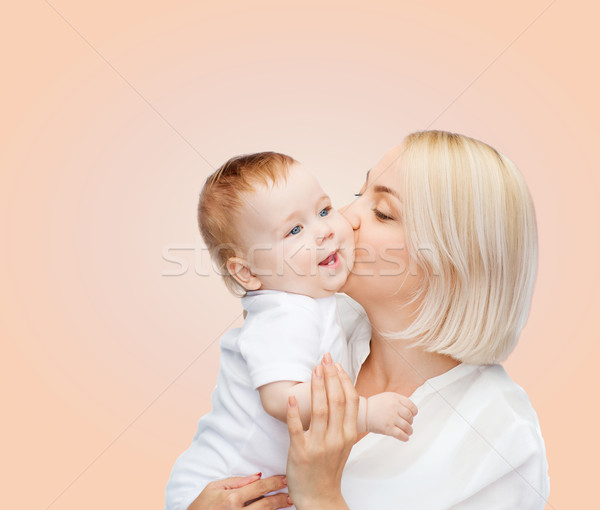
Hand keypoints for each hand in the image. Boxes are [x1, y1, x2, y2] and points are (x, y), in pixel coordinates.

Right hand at [187, 473, 291, 509]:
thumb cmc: (202, 504)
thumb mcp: (214, 487)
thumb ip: (237, 481)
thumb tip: (257, 476)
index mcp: (232, 498)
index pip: (259, 488)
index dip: (274, 483)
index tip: (284, 480)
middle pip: (265, 505)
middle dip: (280, 499)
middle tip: (291, 494)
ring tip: (288, 504)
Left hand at [285, 352, 356, 509]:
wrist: (319, 497)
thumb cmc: (330, 467)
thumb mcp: (344, 443)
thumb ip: (344, 421)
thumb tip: (342, 392)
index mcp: (349, 434)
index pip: (351, 401)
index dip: (343, 379)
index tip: (336, 364)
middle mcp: (337, 438)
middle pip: (337, 401)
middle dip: (331, 376)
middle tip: (325, 358)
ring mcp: (319, 445)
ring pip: (320, 410)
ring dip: (317, 387)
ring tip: (314, 370)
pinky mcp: (300, 452)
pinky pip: (297, 428)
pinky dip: (294, 412)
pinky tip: (291, 398)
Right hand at [366, 392, 417, 440]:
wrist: (363, 413)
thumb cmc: (374, 405)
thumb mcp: (387, 397)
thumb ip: (398, 401)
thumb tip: (409, 409)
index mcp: (395, 398)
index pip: (411, 406)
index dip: (414, 412)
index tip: (413, 415)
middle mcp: (395, 407)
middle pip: (410, 417)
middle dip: (410, 422)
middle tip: (408, 423)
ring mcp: (392, 418)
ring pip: (407, 427)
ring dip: (409, 430)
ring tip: (408, 431)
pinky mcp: (388, 429)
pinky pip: (401, 435)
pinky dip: (405, 437)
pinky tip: (405, 437)